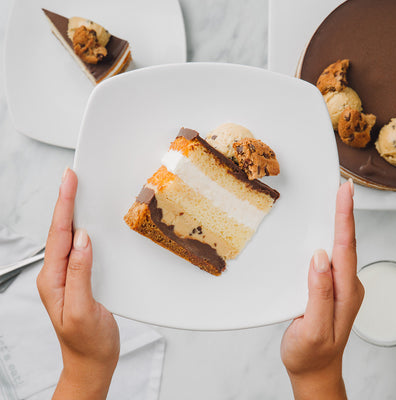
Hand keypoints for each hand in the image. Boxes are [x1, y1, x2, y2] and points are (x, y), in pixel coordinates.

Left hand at [37, 168, 119, 399]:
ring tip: (75, 192)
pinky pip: (78, 248)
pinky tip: (86, 223)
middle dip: (65, 201)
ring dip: (71, 212)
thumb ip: (80, 273)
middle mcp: (57, 275)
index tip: (69, 182)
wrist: (91, 362)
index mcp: (54, 280)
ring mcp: (67, 276)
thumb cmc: (87, 342)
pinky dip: (81, 229)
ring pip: (67, 237)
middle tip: (71, 178)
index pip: (59, 235)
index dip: (64, 205)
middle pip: (59, 230)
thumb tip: (82, 240)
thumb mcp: (84, 309)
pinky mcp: (79, 278)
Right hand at [280, 180, 363, 399]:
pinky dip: (329, 238)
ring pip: (339, 249)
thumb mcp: (314, 328)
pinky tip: (324, 232)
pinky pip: (330, 259)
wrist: (314, 370)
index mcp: (345, 293)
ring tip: (336, 202)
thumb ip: (319, 294)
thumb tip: (319, 258)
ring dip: (339, 223)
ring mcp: (339, 287)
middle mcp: (346, 287)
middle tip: (342, 189)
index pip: (345, 249)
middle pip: (346, 244)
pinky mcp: (329, 288)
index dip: (345, 219)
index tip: (344, 194)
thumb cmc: (311, 353)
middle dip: (344, 214)